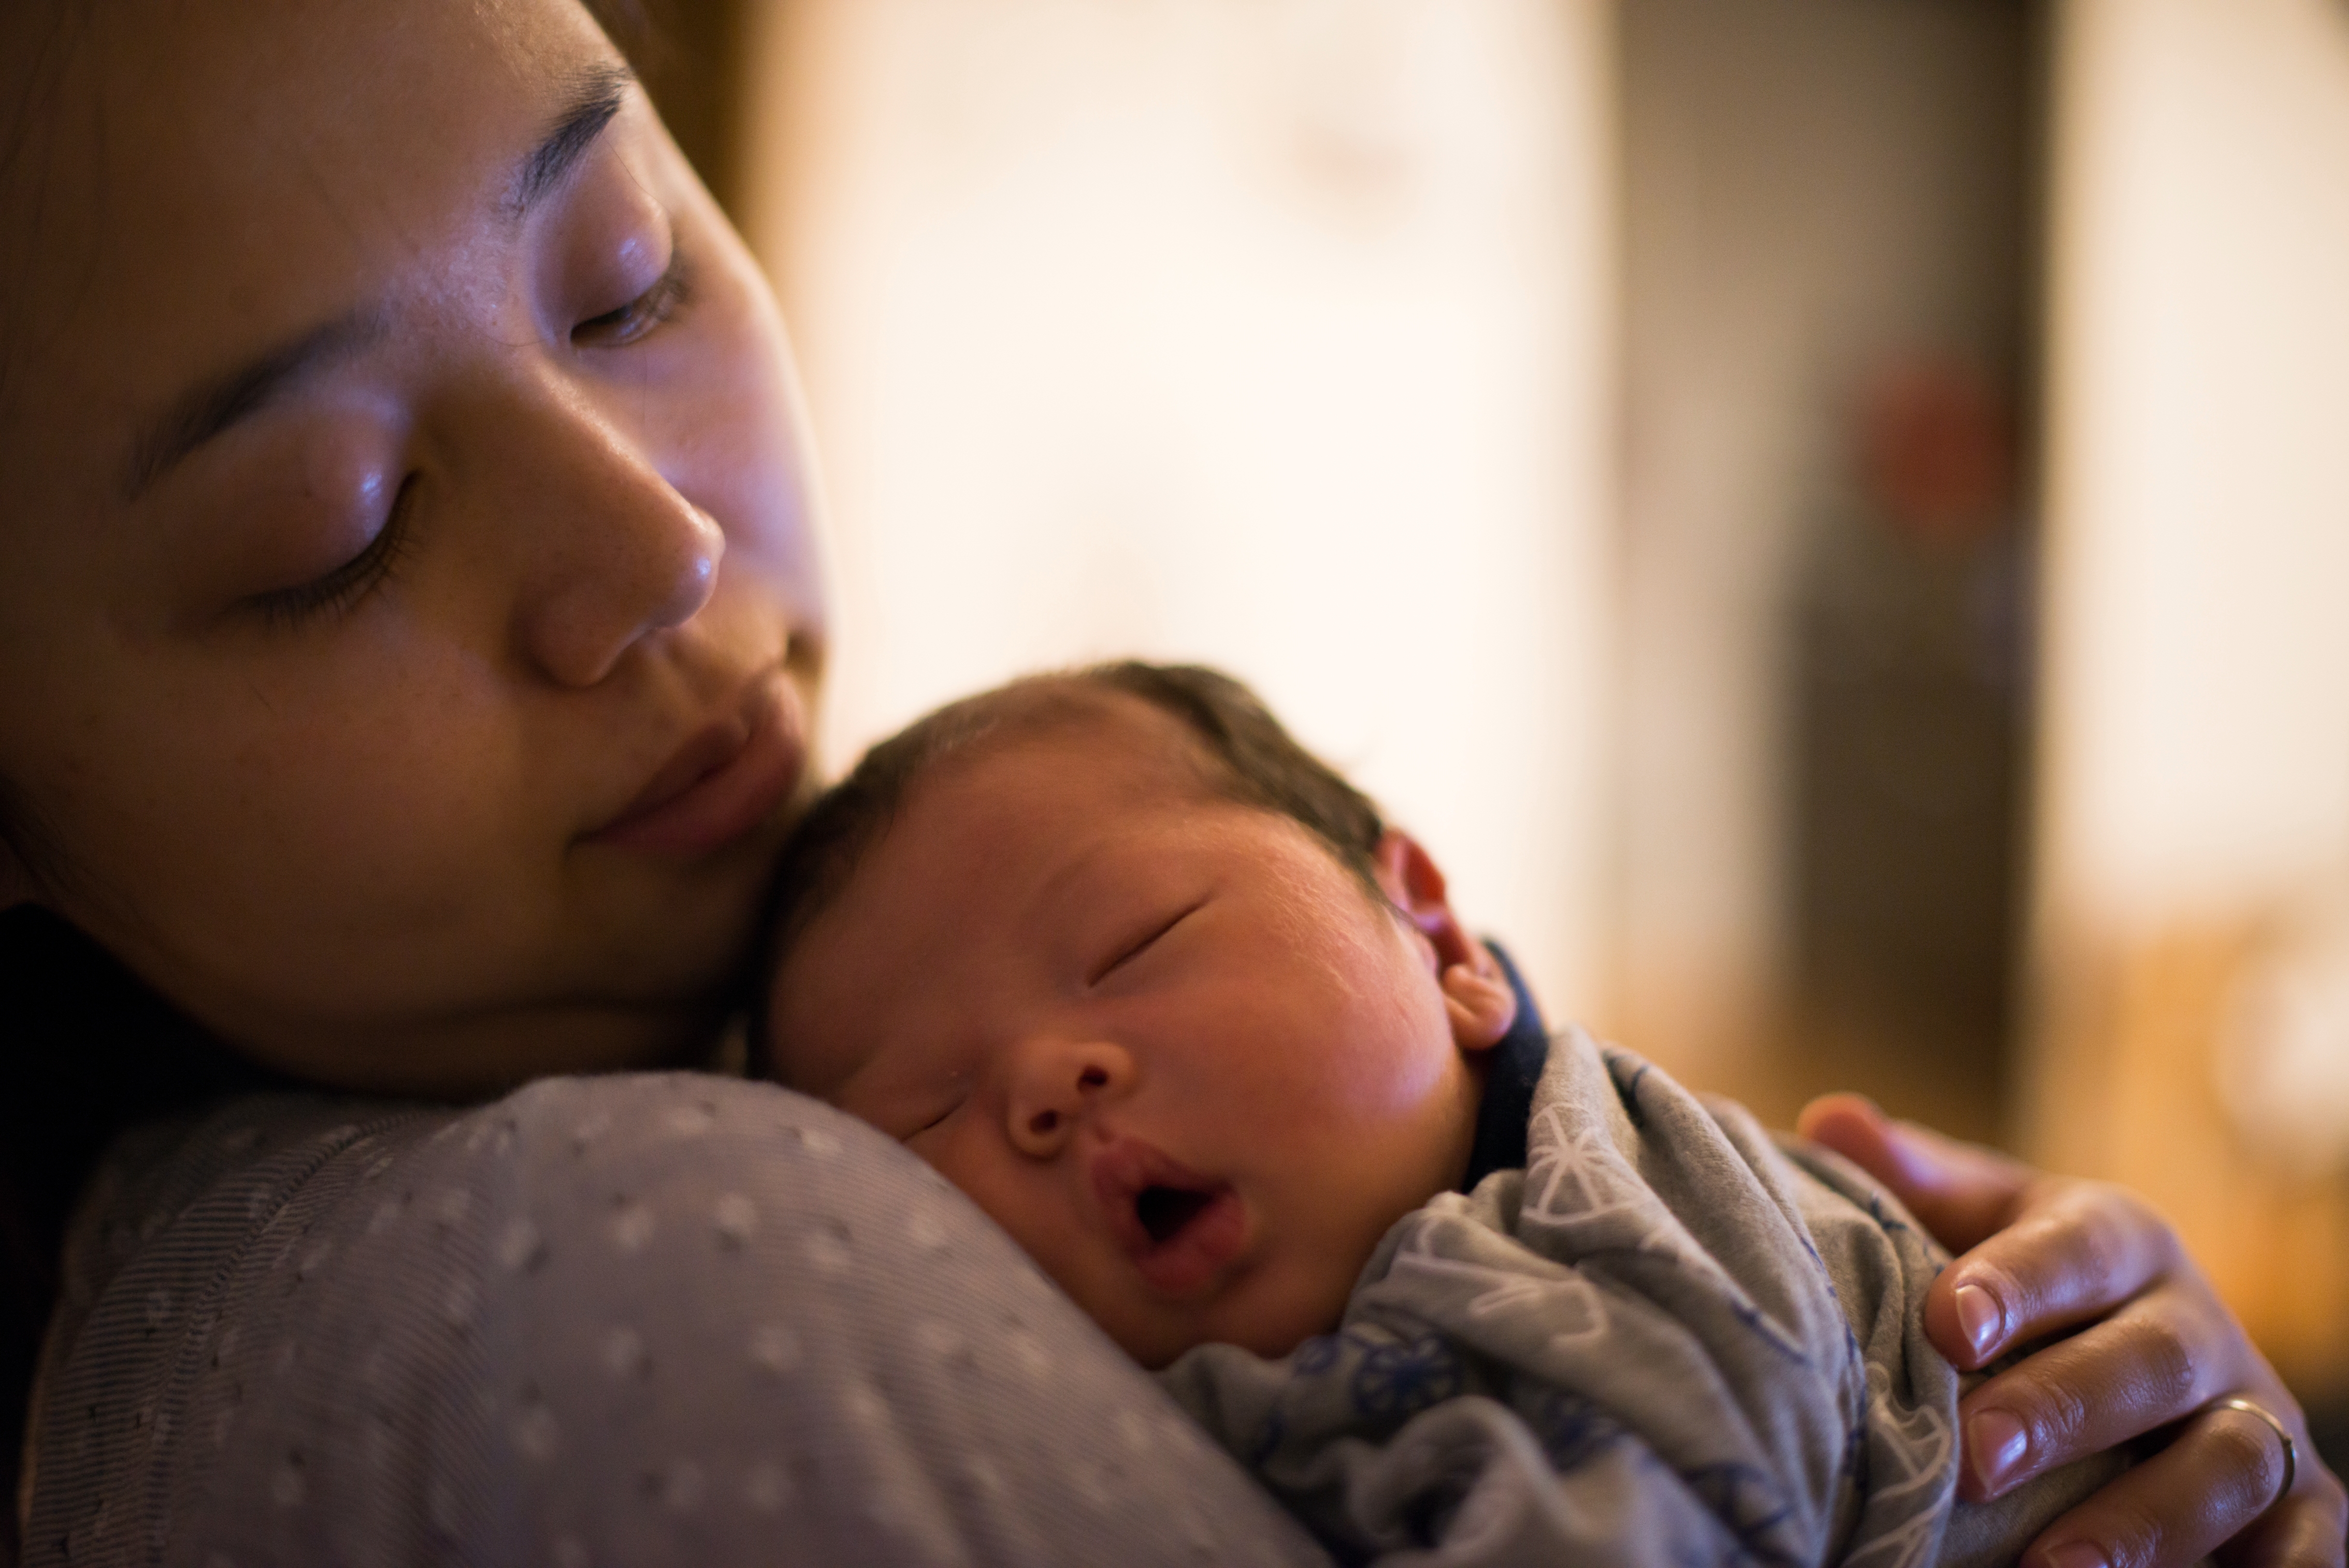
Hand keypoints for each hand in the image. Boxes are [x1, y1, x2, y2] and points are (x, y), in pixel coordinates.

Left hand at [1799, 1094, 2346, 1567]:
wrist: (2135, 1350)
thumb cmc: (2027, 1286)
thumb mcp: (1978, 1223)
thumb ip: (1915, 1184)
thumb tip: (1836, 1119)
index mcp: (2121, 1240)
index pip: (2078, 1249)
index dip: (2017, 1283)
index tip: (1946, 1325)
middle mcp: (2202, 1325)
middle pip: (2152, 1359)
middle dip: (2065, 1409)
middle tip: (1976, 1458)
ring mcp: (2259, 1419)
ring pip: (2228, 1461)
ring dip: (2147, 1519)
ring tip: (2049, 1565)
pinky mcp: (2302, 1506)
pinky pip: (2305, 1547)